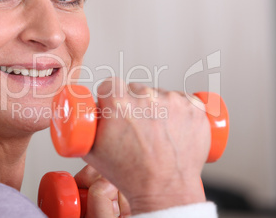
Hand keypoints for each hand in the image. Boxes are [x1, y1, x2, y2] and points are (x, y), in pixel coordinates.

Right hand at [83, 78, 210, 213]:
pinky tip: (174, 129)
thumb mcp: (91, 152)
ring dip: (158, 108)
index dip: (111, 97)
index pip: (111, 84)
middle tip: (138, 128)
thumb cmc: (132, 175)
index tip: (116, 107)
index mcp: (118, 104)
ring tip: (158, 133)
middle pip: (136, 89)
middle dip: (135, 104)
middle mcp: (146, 97)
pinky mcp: (194, 107)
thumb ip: (84, 127)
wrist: (165, 190)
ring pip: (160, 94)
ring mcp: (173, 101)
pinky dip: (179, 111)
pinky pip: (182, 99)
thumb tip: (81, 114)